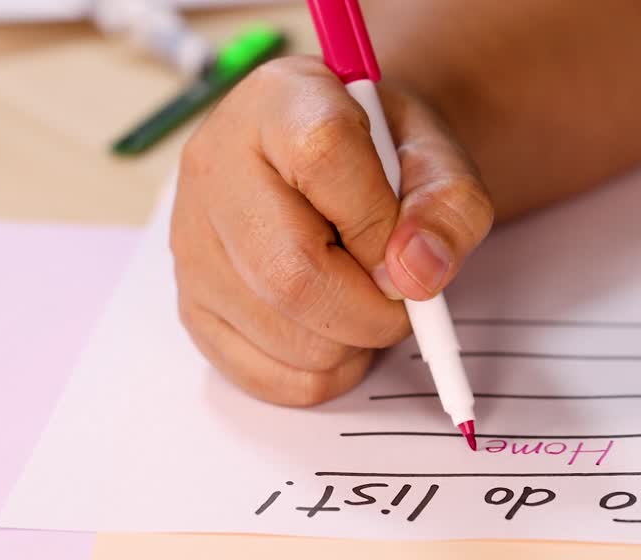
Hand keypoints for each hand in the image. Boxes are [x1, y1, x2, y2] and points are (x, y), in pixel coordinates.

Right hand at [172, 56, 492, 405]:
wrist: (346, 166)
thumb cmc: (390, 160)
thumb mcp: (442, 161)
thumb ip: (449, 208)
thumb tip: (417, 276)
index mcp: (279, 103)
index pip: (322, 159)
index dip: (380, 224)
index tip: (407, 246)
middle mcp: (215, 166)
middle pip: (291, 272)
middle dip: (372, 310)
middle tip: (401, 299)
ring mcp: (191, 240)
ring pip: (281, 334)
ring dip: (353, 344)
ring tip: (366, 303)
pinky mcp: (191, 303)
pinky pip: (263, 374)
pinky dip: (322, 374)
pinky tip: (336, 332)